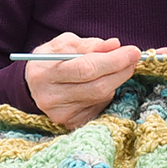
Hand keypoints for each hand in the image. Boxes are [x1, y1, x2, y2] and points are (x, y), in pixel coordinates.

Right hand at [23, 33, 141, 129]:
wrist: (33, 86)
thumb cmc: (50, 61)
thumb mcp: (64, 45)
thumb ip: (89, 45)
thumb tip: (115, 45)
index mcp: (44, 73)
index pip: (86, 68)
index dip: (113, 60)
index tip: (133, 51)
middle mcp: (51, 97)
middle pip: (97, 87)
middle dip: (121, 70)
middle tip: (133, 58)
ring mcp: (61, 113)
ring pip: (101, 97)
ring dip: (115, 81)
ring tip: (116, 67)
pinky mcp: (71, 123)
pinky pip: (99, 107)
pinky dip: (107, 94)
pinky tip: (103, 84)